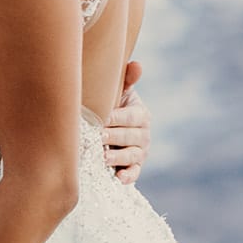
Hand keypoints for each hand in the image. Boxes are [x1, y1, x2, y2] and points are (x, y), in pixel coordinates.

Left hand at [102, 60, 150, 184]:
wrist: (110, 129)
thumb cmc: (112, 106)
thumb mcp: (119, 93)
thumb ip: (127, 80)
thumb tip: (136, 64)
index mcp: (141, 115)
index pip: (132, 117)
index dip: (118, 118)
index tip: (103, 118)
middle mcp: (143, 135)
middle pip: (131, 137)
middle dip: (115, 136)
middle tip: (99, 136)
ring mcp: (140, 153)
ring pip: (132, 156)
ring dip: (118, 157)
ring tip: (104, 156)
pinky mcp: (134, 168)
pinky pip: (134, 174)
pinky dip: (128, 177)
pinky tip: (118, 178)